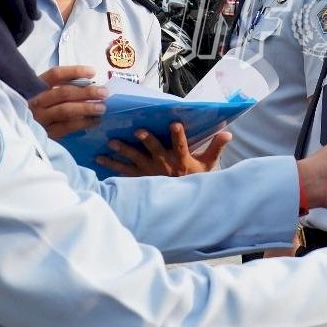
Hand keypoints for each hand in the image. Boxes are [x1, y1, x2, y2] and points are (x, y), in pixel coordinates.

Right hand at [29, 65, 106, 139]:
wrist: (23, 137)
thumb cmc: (41, 110)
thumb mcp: (46, 95)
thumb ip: (62, 87)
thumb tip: (91, 83)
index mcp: (36, 87)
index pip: (55, 75)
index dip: (74, 72)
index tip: (93, 72)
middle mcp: (36, 102)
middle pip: (63, 93)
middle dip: (86, 92)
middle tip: (103, 92)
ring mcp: (40, 119)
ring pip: (65, 110)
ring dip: (86, 107)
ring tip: (102, 107)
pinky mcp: (46, 134)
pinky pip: (67, 127)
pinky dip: (83, 123)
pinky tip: (95, 120)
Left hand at [96, 122, 231, 176]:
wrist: (180, 203)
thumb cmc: (194, 178)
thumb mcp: (208, 165)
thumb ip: (216, 147)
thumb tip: (228, 132)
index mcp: (181, 160)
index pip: (181, 145)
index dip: (178, 135)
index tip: (175, 123)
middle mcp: (164, 165)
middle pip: (154, 150)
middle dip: (147, 140)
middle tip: (138, 131)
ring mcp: (149, 172)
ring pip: (135, 159)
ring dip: (123, 150)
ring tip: (111, 142)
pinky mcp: (138, 178)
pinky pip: (122, 172)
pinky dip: (110, 165)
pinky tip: (98, 158)